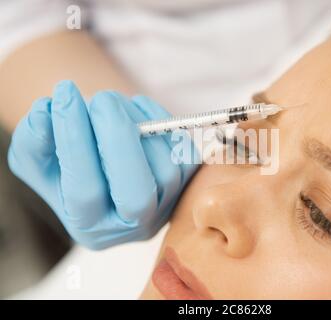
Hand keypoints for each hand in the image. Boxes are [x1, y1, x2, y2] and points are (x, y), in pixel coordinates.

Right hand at [8, 80, 198, 248]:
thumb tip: (46, 112)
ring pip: (165, 169)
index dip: (75, 141)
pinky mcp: (187, 182)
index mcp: (91, 226)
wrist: (104, 159)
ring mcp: (166, 204)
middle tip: (101, 98)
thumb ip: (34, 142)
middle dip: (119, 140)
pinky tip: (136, 107)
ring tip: (111, 102)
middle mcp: (132, 224)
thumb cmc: (69, 162)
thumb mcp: (38, 157)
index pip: (85, 191)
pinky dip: (161, 120)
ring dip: (139, 123)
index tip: (63, 96)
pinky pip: (183, 151)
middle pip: (137, 195)